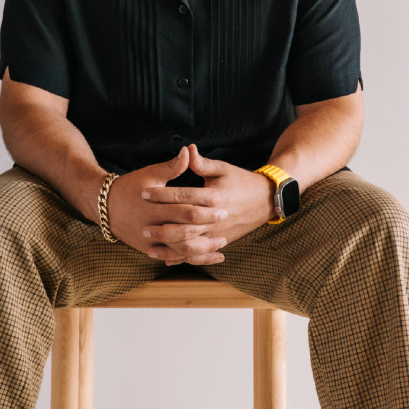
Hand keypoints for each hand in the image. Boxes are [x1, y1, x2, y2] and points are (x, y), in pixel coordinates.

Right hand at [107, 146, 229, 265]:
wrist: (104, 206)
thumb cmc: (131, 186)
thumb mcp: (150, 174)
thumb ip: (172, 167)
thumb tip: (189, 151)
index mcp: (154, 205)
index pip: (183, 207)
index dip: (204, 206)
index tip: (222, 204)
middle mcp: (152, 225)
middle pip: (184, 229)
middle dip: (206, 226)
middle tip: (225, 221)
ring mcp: (150, 240)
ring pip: (180, 249)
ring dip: (202, 249)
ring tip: (222, 245)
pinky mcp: (149, 249)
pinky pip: (173, 257)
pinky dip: (191, 258)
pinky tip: (207, 257)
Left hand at [139, 144, 272, 264]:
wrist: (265, 200)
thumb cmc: (242, 181)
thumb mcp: (223, 169)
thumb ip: (201, 163)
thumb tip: (186, 149)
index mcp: (214, 197)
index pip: (183, 196)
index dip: (162, 194)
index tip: (144, 193)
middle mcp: (215, 217)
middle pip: (184, 225)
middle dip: (162, 228)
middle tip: (142, 227)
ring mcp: (218, 232)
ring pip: (190, 244)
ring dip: (169, 247)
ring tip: (150, 246)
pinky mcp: (220, 241)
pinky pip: (199, 253)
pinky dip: (183, 258)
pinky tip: (167, 259)